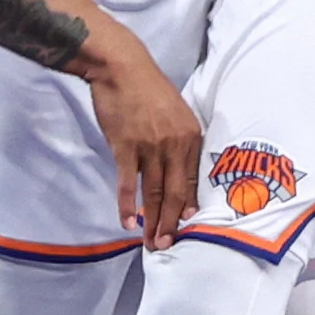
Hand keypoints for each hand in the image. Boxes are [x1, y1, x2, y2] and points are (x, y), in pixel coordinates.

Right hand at [91, 33, 204, 252]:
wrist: (122, 68)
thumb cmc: (149, 89)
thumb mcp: (177, 112)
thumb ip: (180, 141)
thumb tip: (178, 172)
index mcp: (191, 137)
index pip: (193, 181)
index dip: (188, 208)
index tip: (186, 228)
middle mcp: (175, 145)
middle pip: (175, 193)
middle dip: (171, 224)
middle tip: (167, 246)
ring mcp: (150, 148)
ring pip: (153, 193)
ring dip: (151, 221)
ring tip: (149, 242)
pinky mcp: (125, 147)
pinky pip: (127, 183)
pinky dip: (127, 205)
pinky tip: (128, 223)